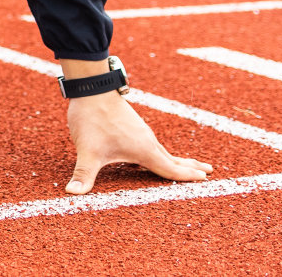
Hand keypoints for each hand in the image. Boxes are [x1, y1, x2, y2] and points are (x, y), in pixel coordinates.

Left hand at [60, 60, 214, 194]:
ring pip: (161, 150)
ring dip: (175, 159)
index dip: (187, 176)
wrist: (91, 87)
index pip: (170, 169)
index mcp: (144, 149)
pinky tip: (151, 155)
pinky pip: (150, 143)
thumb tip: (72, 193)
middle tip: (209, 172)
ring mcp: (140, 131)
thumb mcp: (87, 151)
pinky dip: (159, 152)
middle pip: (172, 158)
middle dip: (190, 167)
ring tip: (187, 165)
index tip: (205, 179)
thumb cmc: (93, 119)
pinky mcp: (131, 125)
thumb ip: (83, 174)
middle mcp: (147, 140)